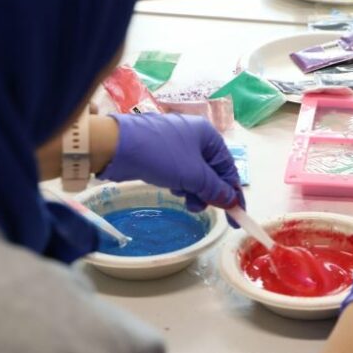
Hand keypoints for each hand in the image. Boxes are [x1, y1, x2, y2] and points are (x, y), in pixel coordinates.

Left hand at [99, 114, 243, 222]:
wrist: (116, 146)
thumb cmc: (162, 156)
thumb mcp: (194, 176)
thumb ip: (216, 190)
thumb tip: (232, 202)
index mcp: (209, 136)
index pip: (229, 169)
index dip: (234, 194)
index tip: (237, 216)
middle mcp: (196, 137)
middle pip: (213, 172)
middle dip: (209, 192)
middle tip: (200, 207)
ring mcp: (178, 144)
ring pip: (196, 174)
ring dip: (193, 190)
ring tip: (183, 198)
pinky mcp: (162, 152)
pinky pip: (180, 172)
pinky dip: (180, 183)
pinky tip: (171, 188)